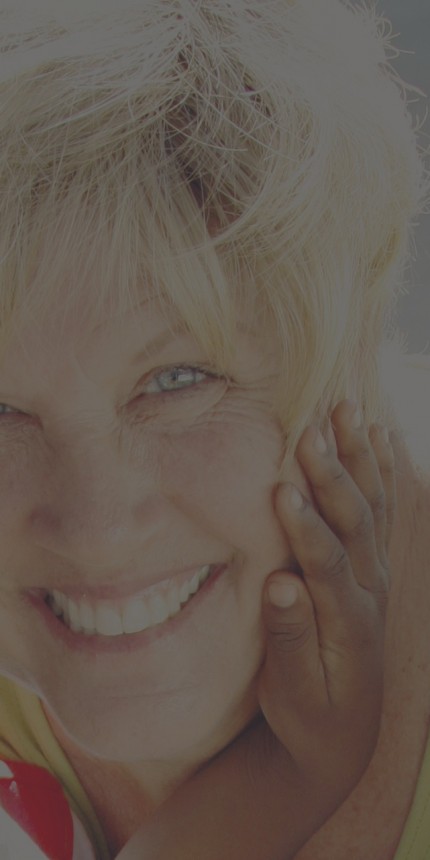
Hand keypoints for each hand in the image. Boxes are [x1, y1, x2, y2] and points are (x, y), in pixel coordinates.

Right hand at [258, 398, 393, 800]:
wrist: (347, 733)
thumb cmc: (311, 713)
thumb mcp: (294, 694)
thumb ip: (289, 638)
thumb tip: (281, 583)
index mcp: (348, 622)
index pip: (328, 564)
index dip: (307, 527)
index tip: (281, 489)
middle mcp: (372, 591)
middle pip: (356, 524)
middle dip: (334, 476)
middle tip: (312, 429)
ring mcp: (378, 575)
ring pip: (374, 508)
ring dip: (361, 459)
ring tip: (348, 411)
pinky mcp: (375, 568)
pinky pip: (384, 511)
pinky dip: (382, 471)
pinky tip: (377, 435)